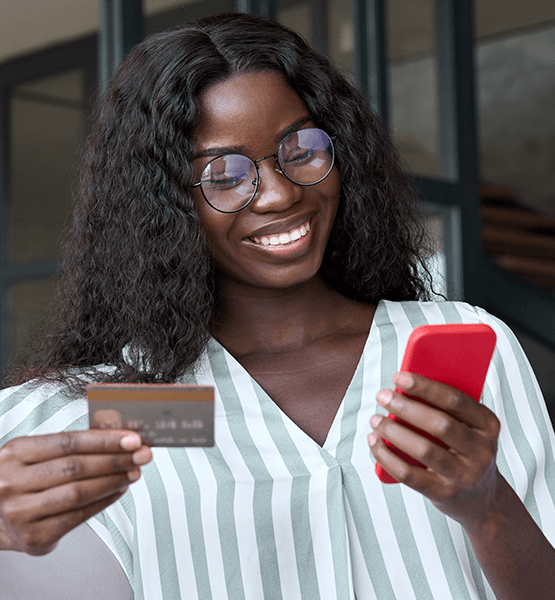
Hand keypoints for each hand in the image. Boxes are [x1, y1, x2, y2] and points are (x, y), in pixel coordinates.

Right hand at [0, 430, 151, 554]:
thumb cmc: (21, 479)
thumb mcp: (34, 454)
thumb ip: (70, 446)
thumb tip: (117, 438)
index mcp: (15, 454)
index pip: (68, 442)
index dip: (104, 440)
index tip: (132, 439)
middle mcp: (12, 483)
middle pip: (76, 468)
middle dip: (115, 460)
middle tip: (140, 455)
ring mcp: (21, 512)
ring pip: (78, 493)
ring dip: (113, 481)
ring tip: (132, 472)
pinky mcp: (33, 537)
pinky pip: (77, 518)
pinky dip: (103, 502)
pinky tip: (118, 490)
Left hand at [368, 372, 501, 529]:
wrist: (481, 499)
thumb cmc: (464, 451)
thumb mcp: (468, 427)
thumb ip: (445, 409)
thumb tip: (403, 388)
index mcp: (487, 425)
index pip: (455, 400)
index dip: (425, 387)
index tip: (398, 377)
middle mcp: (481, 451)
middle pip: (439, 424)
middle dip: (405, 407)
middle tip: (382, 395)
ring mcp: (464, 475)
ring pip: (423, 450)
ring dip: (393, 431)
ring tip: (376, 419)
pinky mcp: (444, 494)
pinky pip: (409, 474)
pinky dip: (387, 457)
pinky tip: (374, 442)